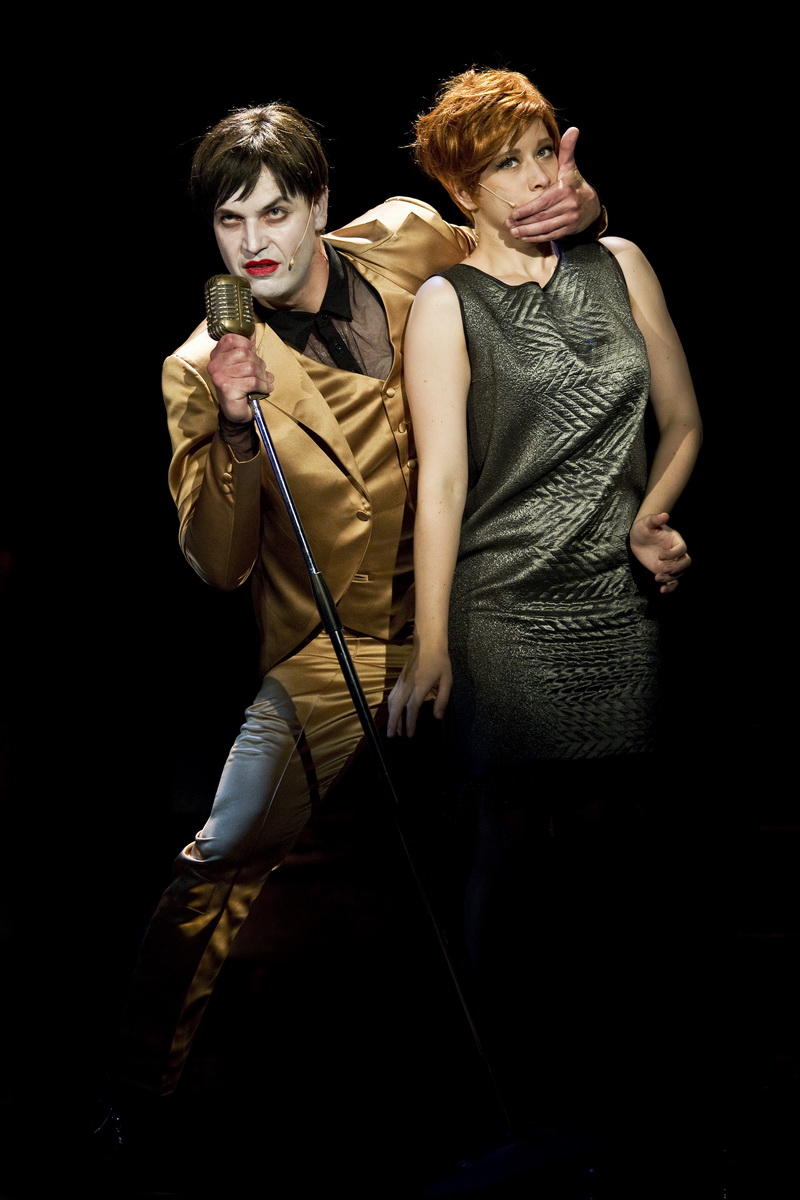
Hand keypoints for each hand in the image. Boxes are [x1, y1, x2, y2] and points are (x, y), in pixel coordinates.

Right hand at [208, 333, 274, 422]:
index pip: (231, 338)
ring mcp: (219, 376)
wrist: (236, 413)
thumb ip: (245, 348)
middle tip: (263, 374)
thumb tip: (251, 331)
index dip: (247, 344)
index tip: (253, 356)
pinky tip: (265, 389)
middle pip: (245, 353)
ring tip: (266, 382)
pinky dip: (263, 386)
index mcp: (217, 355)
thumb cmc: (241, 387)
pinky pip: (252, 381)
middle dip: (259, 364)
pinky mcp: (227, 388)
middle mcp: (215, 364)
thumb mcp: (243, 365)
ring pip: (250, 367)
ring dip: (263, 376)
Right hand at [386, 642, 452, 737]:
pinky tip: (393, 712)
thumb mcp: (447, 680)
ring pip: (392, 702)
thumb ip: (442, 699)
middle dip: (393, 723)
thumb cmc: (440, 661)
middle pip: (397, 707)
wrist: (428, 643)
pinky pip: (392, 695)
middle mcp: (408, 685)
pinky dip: (391, 707)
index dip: (410, 722)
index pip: (412, 708)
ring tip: (394, 729)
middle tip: (391, 736)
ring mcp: (401, 681)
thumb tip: (437, 717)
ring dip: (391, 716)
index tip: (410, 734)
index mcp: (420, 686)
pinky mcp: (399, 679)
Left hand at [506, 127, 600, 241]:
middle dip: (523, 223)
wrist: (592, 204)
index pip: (542, 203)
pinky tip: (525, 237)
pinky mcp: (569, 229)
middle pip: (541, 217)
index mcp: (565, 190)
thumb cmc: (574, 183)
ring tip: (514, 233)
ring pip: (545, 228)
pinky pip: (551, 235)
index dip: (526, 210)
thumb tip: (573, 129)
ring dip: (528, 232)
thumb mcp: (570, 167)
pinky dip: (537, 238)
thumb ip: (567, 150)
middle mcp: (568, 205)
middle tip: (508, 225)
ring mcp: (570, 219)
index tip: (512, 215)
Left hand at [629, 512, 690, 592]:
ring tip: (657, 577)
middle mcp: (676, 553)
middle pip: (686, 562)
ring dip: (670, 578)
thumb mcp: (647, 522)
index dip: (673, 554)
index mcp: (675, 540)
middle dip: (677, 568)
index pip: (682, 549)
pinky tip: (662, 590)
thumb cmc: (643, 527)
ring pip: (679, 573)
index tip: (660, 556)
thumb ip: (656, 520)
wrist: (637, 537)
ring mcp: (671, 563)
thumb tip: (665, 515)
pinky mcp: (663, 571)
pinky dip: (669, 587)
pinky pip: (672, 581)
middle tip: (664, 569)